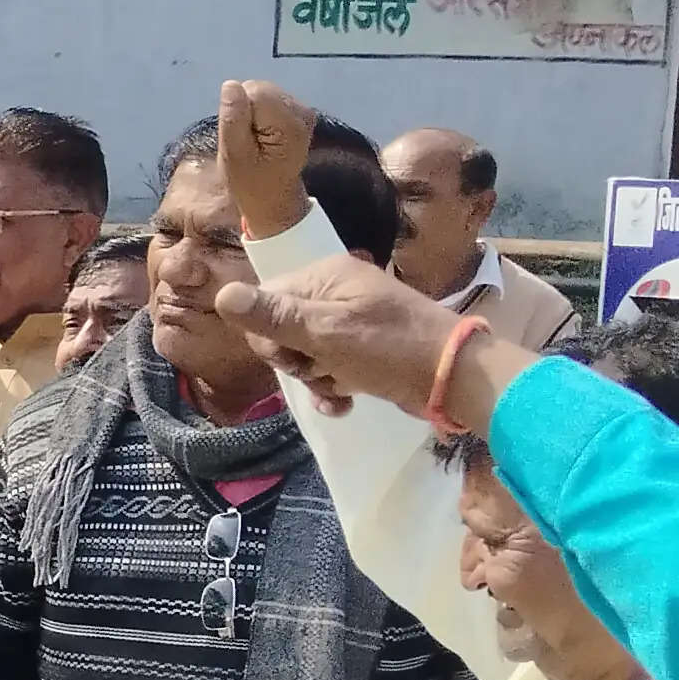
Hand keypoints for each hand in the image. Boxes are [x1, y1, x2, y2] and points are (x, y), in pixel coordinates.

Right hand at [216, 79, 317, 245]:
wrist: (274, 199)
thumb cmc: (251, 183)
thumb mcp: (233, 156)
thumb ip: (232, 119)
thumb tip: (230, 84)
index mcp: (289, 124)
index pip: (253, 92)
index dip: (238, 111)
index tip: (240, 136)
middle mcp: (302, 111)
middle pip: (259, 89)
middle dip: (245, 110)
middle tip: (245, 139)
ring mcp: (303, 110)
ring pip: (262, 91)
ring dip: (251, 112)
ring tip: (253, 138)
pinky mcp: (299, 111)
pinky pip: (269, 99)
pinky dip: (259, 114)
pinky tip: (262, 135)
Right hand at [219, 254, 476, 422]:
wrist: (455, 377)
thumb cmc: (389, 348)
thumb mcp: (325, 333)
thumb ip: (273, 316)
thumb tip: (222, 294)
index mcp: (325, 276)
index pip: (265, 302)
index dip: (269, 336)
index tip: (291, 356)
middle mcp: (336, 293)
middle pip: (283, 330)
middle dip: (296, 361)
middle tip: (320, 370)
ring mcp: (352, 321)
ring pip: (306, 354)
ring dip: (316, 378)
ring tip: (340, 388)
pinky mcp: (365, 349)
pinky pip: (331, 366)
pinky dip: (333, 386)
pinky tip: (345, 403)